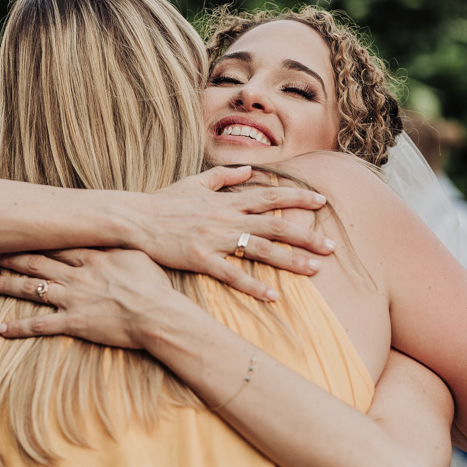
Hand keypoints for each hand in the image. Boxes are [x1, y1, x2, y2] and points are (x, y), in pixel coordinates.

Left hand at [0, 250, 183, 348]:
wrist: (158, 314)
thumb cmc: (155, 286)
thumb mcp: (139, 256)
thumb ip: (118, 247)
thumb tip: (112, 235)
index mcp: (93, 258)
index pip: (56, 244)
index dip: (35, 238)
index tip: (20, 233)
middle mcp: (77, 275)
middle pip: (37, 262)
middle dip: (12, 257)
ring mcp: (73, 299)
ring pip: (32, 289)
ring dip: (8, 285)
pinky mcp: (74, 323)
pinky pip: (40, 325)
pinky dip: (19, 327)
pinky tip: (1, 329)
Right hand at [135, 166, 334, 300]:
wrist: (134, 219)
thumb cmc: (162, 202)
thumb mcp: (194, 182)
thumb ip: (225, 176)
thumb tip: (249, 169)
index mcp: (227, 200)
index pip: (270, 196)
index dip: (298, 198)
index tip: (322, 202)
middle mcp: (226, 217)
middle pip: (275, 224)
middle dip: (306, 235)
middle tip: (332, 246)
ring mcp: (215, 238)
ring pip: (261, 249)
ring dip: (291, 260)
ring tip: (315, 270)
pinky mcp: (201, 259)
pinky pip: (233, 275)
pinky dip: (255, 285)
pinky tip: (274, 296)